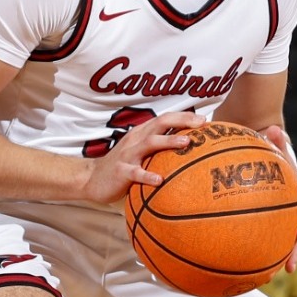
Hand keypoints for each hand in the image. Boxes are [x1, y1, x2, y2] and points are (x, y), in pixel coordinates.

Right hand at [79, 111, 205, 204]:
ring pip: (149, 144)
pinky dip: (147, 175)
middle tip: (201, 125)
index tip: (204, 120)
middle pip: (160, 123)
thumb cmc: (123, 167)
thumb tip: (187, 151)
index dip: (184, 117)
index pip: (165, 119)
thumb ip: (158, 150)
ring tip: (186, 144)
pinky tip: (160, 180)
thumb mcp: (140, 154)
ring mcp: (127, 155)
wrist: (91, 179)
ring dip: (168, 142)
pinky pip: (135, 173)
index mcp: (141, 134)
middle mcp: (135, 139)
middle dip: (181, 121)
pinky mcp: (121, 171)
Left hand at [261, 125, 296, 272]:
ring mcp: (287, 221)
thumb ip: (273, 142)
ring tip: (287, 268)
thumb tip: (274, 129)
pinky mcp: (277, 231)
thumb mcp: (270, 149)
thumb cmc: (267, 159)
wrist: (265, 169)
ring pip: (292, 240)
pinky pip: (275, 247)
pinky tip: (263, 275)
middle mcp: (296, 207)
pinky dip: (271, 259)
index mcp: (296, 189)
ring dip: (292, 253)